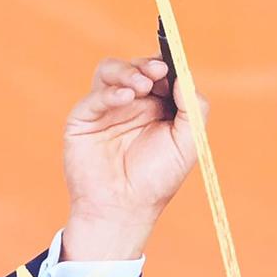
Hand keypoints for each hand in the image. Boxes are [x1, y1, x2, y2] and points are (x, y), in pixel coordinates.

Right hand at [61, 54, 202, 261]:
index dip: (166, 65)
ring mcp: (106, 111)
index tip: (172, 69)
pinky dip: (110, 91)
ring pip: (110, 71)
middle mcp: (131, 105)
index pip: (160, 72)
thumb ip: (193, 108)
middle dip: (148, 65)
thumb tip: (183, 76)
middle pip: (136, 66)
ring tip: (141, 85)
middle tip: (157, 73)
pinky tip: (125, 97)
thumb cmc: (156, 182)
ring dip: (127, 70)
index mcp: (156, 107)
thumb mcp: (188, 144)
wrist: (123, 211)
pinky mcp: (83, 120)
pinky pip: (95, 95)